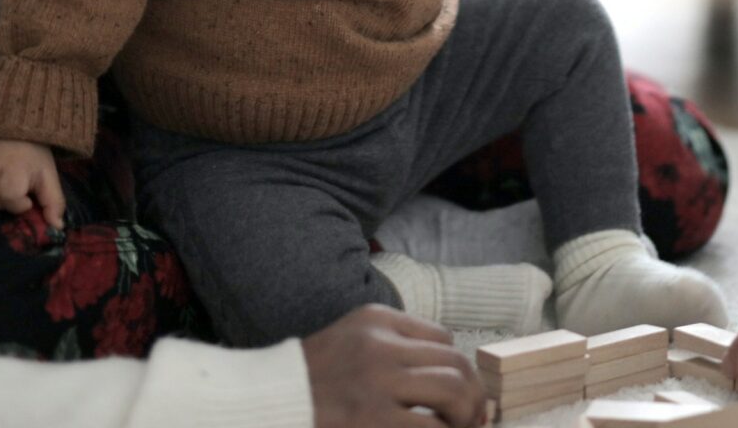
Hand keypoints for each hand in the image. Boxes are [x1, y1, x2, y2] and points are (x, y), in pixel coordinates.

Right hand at [0, 138, 64, 227]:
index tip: (27, 197)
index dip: (19, 203)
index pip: (9, 197)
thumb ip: (54, 201)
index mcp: (15, 164)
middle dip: (3, 201)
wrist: (12, 121)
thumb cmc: (32, 152)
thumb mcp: (48, 174)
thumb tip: (57, 227)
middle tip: (12, 189)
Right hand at [301, 305, 486, 427]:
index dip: (459, 371)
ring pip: (453, 389)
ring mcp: (376, 382)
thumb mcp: (347, 343)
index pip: (442, 338)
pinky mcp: (371, 420)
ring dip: (466, 417)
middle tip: (472, 422)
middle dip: (473, 396)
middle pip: (455, 362)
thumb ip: (389, 349)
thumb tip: (449, 379)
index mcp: (375, 320)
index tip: (459, 397)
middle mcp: (379, 344)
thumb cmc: (308, 384)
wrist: (264, 404)